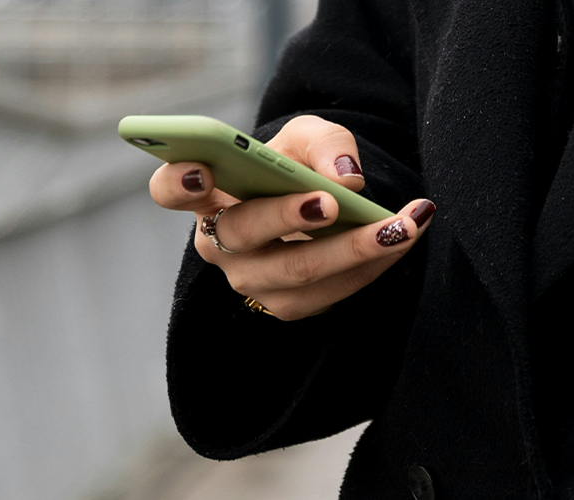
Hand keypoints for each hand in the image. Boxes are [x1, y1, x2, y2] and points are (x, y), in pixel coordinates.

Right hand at [149, 115, 434, 320]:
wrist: (317, 207)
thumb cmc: (299, 168)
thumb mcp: (310, 139)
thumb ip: (325, 144)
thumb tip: (346, 179)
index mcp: (209, 195)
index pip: (170, 190)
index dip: (177, 181)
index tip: (202, 169)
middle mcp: (220, 243)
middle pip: (241, 234)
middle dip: (287, 216)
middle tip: (331, 202)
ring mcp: (251, 281)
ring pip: (295, 272)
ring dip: (353, 249)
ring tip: (402, 226)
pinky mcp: (287, 306)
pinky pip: (330, 293)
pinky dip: (371, 265)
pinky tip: (403, 239)